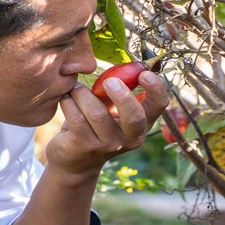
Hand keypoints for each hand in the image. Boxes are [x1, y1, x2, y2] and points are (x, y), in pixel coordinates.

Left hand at [45, 70, 168, 175]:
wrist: (75, 162)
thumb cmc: (95, 126)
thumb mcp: (112, 109)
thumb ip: (119, 90)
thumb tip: (122, 63)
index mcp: (142, 124)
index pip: (159, 105)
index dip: (156, 88)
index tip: (144, 73)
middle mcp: (129, 138)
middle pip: (134, 117)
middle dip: (122, 96)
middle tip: (109, 81)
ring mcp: (107, 145)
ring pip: (98, 113)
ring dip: (83, 93)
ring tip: (75, 88)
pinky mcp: (84, 146)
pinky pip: (77, 117)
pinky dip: (69, 102)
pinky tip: (66, 99)